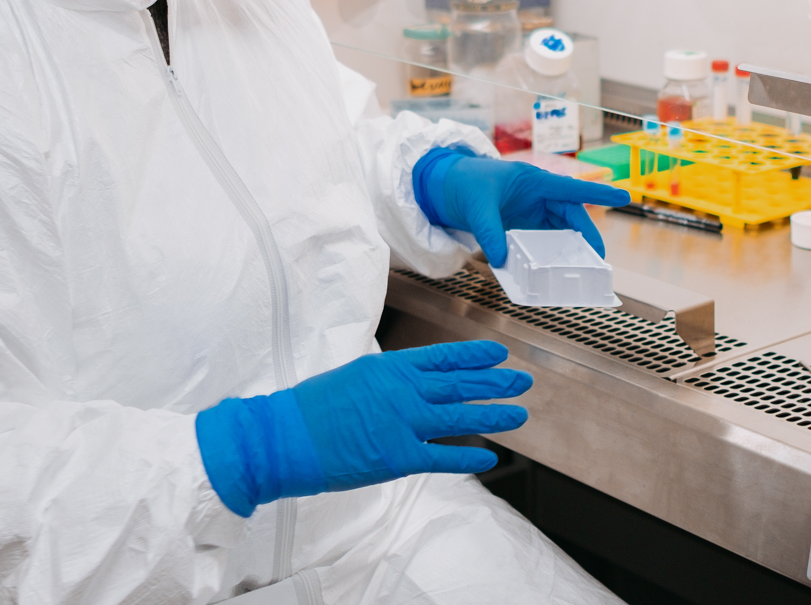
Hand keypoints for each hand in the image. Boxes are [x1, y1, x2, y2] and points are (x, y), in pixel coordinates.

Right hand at [195, 341, 529, 516]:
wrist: (287, 437)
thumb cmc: (314, 407)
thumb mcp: (356, 375)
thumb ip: (390, 379)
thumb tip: (414, 381)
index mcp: (392, 367)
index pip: (445, 357)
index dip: (476, 355)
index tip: (499, 352)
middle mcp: (404, 391)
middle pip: (461, 384)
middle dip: (496, 382)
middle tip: (523, 380)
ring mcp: (404, 423)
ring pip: (461, 416)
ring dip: (494, 413)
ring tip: (520, 412)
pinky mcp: (398, 457)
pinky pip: (443, 457)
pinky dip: (469, 458)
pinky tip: (489, 457)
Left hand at [413, 148, 631, 266]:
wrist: (443, 187)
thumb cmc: (464, 183)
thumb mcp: (477, 207)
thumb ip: (490, 233)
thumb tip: (501, 260)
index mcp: (534, 181)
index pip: (571, 188)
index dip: (599, 192)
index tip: (625, 197)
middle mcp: (537, 196)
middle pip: (570, 216)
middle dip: (585, 236)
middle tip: (597, 259)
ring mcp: (530, 212)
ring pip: (558, 232)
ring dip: (567, 249)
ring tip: (579, 269)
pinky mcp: (520, 226)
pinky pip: (540, 242)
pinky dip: (546, 256)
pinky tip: (549, 271)